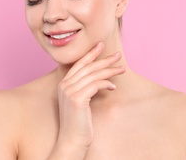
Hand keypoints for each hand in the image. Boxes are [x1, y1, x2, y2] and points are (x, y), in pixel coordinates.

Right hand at [53, 42, 125, 156]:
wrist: (72, 140)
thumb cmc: (78, 123)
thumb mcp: (80, 102)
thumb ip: (84, 88)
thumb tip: (100, 78)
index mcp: (63, 84)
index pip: (79, 64)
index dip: (90, 54)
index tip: (101, 45)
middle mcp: (64, 85)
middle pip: (88, 67)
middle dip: (104, 59)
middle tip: (118, 55)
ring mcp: (69, 91)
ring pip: (93, 75)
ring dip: (109, 70)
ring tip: (122, 69)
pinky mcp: (77, 99)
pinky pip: (95, 85)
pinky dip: (106, 84)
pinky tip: (113, 87)